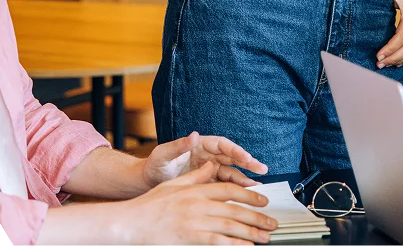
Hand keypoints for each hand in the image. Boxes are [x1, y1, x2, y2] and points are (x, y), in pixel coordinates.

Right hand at [118, 161, 277, 245]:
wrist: (129, 223)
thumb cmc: (150, 205)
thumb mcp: (174, 184)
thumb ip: (196, 175)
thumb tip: (211, 164)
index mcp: (196, 190)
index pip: (229, 190)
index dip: (249, 195)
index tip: (264, 201)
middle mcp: (198, 204)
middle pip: (234, 209)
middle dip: (257, 217)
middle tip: (272, 223)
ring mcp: (194, 221)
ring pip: (230, 226)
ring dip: (251, 232)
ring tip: (265, 237)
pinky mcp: (189, 237)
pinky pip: (217, 242)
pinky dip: (234, 244)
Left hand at [142, 131, 269, 189]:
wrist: (147, 183)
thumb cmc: (154, 165)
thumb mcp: (163, 154)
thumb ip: (179, 145)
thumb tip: (194, 134)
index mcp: (200, 145)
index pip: (223, 145)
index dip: (236, 150)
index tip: (246, 157)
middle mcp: (208, 156)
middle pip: (232, 157)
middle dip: (248, 163)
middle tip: (262, 169)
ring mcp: (209, 170)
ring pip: (231, 173)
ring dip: (244, 178)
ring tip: (258, 186)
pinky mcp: (208, 183)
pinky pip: (225, 185)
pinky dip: (235, 190)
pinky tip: (245, 196)